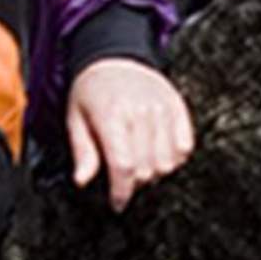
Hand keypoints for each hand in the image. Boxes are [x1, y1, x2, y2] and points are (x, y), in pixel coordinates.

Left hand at [66, 58, 194, 211]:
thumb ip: (82, 152)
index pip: (123, 166)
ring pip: (167, 164)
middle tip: (124, 175)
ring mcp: (162, 109)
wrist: (114, 56)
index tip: (118, 203)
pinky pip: (184, 149)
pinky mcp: (178, 108)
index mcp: (111, 114)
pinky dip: (173, 158)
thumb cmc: (93, 91)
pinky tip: (157, 152)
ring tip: (140, 161)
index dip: (121, 192)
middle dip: (134, 182)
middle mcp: (140, 111)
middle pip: (146, 169)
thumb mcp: (76, 118)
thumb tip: (83, 180)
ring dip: (154, 171)